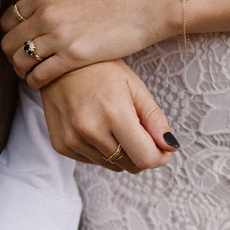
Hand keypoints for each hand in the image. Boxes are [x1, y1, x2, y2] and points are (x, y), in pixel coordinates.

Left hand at [0, 0, 178, 88]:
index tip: (16, 40)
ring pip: (21, 61)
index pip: (7, 19)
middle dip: (11, 54)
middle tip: (20, 60)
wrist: (144, 4)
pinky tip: (40, 81)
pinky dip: (35, 81)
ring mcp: (59, 36)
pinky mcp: (74, 56)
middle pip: (10, 42)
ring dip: (21, 70)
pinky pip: (40, 75)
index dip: (8, 32)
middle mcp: (47, 14)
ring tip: (28, 73)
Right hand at [40, 60, 178, 172]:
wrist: (58, 63)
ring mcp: (73, 140)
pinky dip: (100, 150)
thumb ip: (155, 119)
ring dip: (121, 152)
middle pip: (131, 165)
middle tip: (137, 128)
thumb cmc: (101, 69)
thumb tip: (171, 147)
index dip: (159, 156)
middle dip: (141, 152)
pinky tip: (96, 125)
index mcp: (114, 113)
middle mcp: (90, 130)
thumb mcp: (134, 86)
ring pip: (112, 166)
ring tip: (113, 123)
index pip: (145, 158)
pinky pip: (92, 161)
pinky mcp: (61, 145)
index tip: (161, 145)